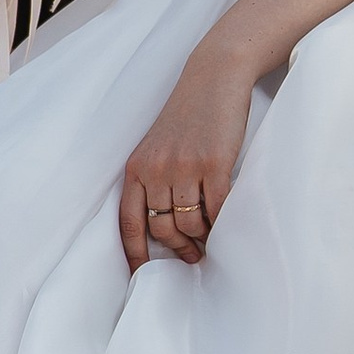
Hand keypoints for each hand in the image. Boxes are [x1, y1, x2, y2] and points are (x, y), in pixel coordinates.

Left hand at [119, 48, 251, 269]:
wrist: (213, 79)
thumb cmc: (188, 116)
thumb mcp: (157, 146)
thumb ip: (154, 180)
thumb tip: (163, 224)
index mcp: (137, 168)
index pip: (128, 222)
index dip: (134, 253)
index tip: (140, 274)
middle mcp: (156, 170)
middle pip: (163, 228)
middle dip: (178, 248)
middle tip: (192, 254)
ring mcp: (185, 167)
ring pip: (190, 223)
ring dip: (202, 237)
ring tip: (210, 238)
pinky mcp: (214, 164)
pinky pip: (217, 209)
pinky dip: (221, 223)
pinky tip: (225, 224)